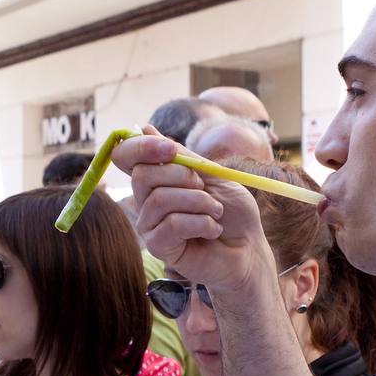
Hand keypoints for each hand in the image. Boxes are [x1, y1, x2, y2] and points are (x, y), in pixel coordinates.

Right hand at [111, 129, 271, 294]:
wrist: (248, 247)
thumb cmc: (232, 211)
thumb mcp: (212, 174)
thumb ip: (181, 156)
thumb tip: (145, 128)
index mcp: (157, 178)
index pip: (127, 156)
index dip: (141, 147)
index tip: (171, 149)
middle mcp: (147, 200)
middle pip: (142, 175)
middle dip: (182, 176)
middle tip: (206, 188)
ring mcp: (150, 224)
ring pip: (159, 200)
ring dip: (198, 202)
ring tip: (216, 212)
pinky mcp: (158, 246)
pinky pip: (171, 224)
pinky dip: (201, 223)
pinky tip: (213, 230)